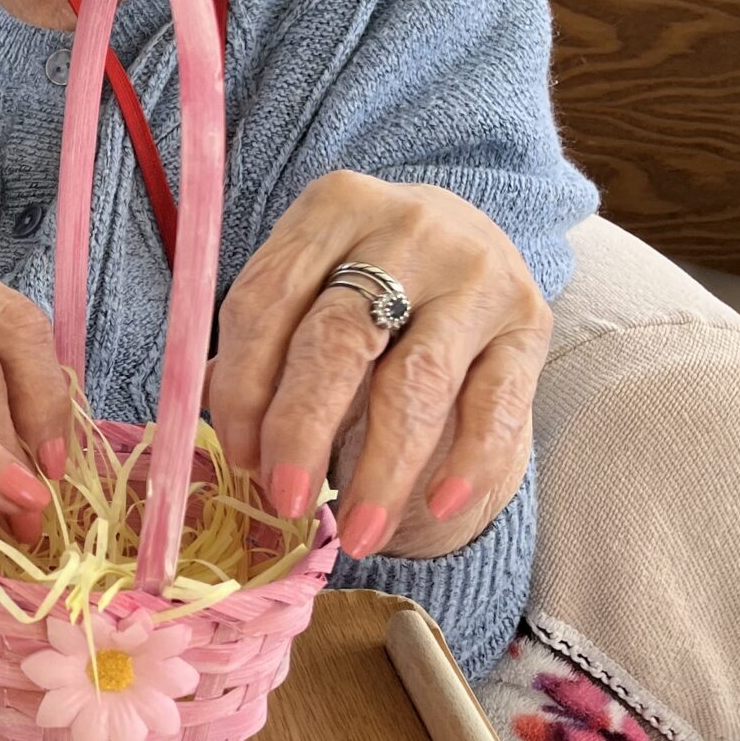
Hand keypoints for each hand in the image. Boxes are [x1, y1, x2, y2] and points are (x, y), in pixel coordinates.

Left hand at [207, 171, 551, 560]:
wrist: (470, 249)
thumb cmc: (366, 284)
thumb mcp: (308, 289)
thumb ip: (259, 347)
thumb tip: (209, 421)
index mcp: (333, 207)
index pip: (268, 300)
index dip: (243, 386)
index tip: (239, 457)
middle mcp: (407, 229)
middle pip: (339, 337)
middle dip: (303, 428)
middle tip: (284, 500)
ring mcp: (476, 274)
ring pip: (417, 382)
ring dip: (380, 470)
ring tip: (358, 533)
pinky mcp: (530, 322)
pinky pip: (495, 406)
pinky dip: (467, 462)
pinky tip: (438, 503)